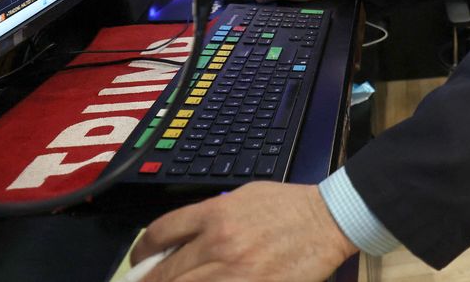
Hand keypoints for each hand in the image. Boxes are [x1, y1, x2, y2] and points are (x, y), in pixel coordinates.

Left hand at [131, 182, 357, 281]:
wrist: (328, 220)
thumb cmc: (288, 206)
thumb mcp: (243, 197)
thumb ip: (210, 216)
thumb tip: (179, 239)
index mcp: (216, 214)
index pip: (161, 233)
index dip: (142, 252)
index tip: (141, 262)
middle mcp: (219, 243)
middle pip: (165, 273)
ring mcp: (235, 271)